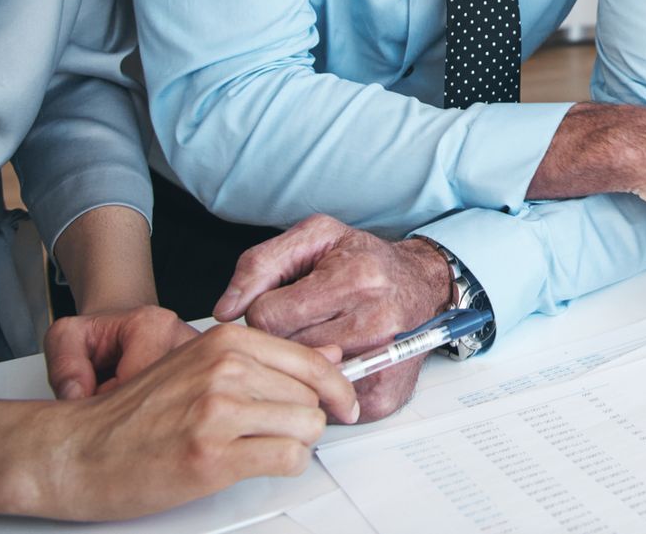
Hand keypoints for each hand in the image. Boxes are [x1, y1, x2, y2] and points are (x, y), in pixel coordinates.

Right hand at [27, 323, 357, 519]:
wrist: (78, 451)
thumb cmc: (134, 414)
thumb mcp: (200, 366)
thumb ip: (265, 360)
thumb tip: (330, 355)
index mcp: (224, 343)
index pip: (310, 361)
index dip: (338, 387)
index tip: (346, 403)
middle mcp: (225, 371)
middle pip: (313, 396)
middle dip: (307, 420)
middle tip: (281, 433)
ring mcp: (219, 412)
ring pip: (306, 427)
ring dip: (295, 444)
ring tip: (261, 448)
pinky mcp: (212, 456)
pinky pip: (287, 459)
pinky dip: (284, 466)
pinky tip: (257, 463)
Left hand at [218, 215, 453, 422]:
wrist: (422, 285)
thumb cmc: (365, 261)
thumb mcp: (315, 238)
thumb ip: (261, 264)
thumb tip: (223, 310)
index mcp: (355, 278)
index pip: (268, 315)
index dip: (266, 309)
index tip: (284, 302)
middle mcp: (375, 320)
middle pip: (283, 350)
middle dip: (282, 336)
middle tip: (302, 321)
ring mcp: (382, 362)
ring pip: (300, 380)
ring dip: (299, 363)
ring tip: (316, 339)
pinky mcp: (384, 394)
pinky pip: (326, 406)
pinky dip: (321, 389)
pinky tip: (333, 363)